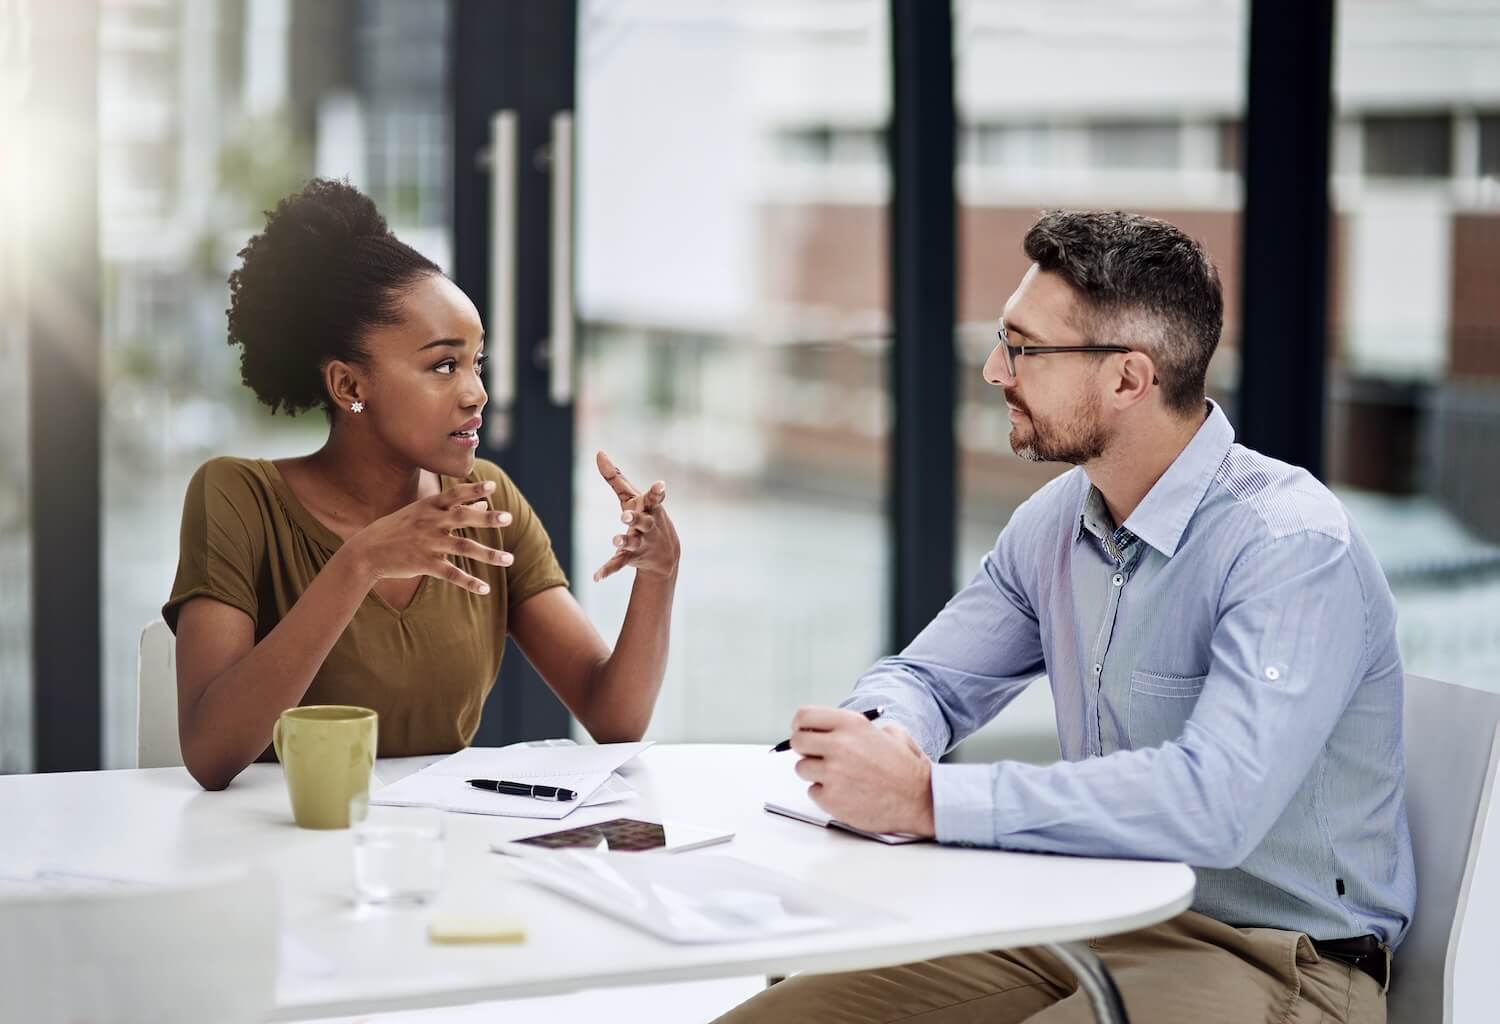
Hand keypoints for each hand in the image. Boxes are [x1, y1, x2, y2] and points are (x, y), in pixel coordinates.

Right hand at [345, 480, 512, 595]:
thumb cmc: (398, 529)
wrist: (366, 551)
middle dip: (486, 518)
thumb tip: (484, 502)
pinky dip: (469, 582)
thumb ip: (453, 508)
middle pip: (462, 518)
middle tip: (509, 518)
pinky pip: (451, 573)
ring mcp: (427, 543)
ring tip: (509, 559)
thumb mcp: (421, 513)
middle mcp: (429, 522)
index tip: (492, 486)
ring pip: (463, 547)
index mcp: (428, 506)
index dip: (473, 489)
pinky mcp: (424, 564)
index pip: (454, 494)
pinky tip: (485, 588)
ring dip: (489, 554)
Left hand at [592, 450, 679, 582]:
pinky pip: (620, 564)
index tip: (661, 485)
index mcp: (650, 509)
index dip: (657, 492)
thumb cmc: (646, 517)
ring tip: (614, 541)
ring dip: (624, 542)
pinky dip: (608, 570)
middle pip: (644, 522)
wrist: (666, 556)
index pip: (655, 499)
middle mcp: (648, 526)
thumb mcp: (633, 498)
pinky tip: (596, 577)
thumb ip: (616, 477)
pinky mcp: (632, 558)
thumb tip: (599, 452)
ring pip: (632, 543)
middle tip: (625, 516)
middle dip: (636, 519)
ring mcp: (642, 543)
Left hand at [790, 707, 935, 836]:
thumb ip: (856, 728)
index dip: (801, 726)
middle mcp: (839, 745)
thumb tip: (828, 729)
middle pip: (797, 742)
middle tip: (817, 756)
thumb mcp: (888, 732)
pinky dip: (825, 794)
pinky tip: (845, 793)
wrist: (921, 799)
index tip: (802, 732)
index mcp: (851, 725)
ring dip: (816, 773)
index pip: (804, 716)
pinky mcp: (831, 799)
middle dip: (805, 749)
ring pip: (802, 768)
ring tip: (840, 777)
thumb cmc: (905, 768)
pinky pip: (813, 792)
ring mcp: (832, 773)